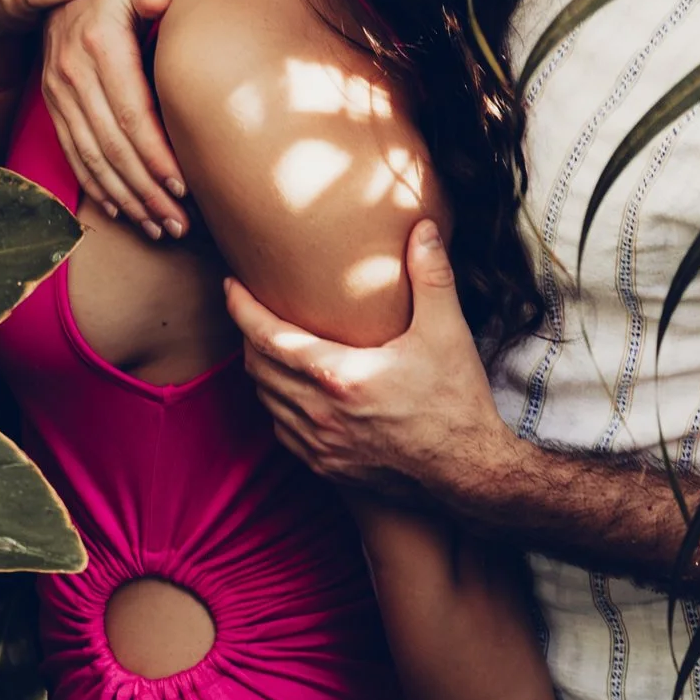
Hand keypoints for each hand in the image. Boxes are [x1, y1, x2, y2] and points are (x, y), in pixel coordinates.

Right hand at [43, 0, 182, 233]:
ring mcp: (57, 88)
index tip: (184, 188)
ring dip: (124, 199)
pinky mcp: (51, 97)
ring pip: (90, 158)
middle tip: (179, 225)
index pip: (132, 114)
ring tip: (158, 228)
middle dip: (146, 192)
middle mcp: (70, 72)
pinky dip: (94, 185)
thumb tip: (160, 0)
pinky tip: (118, 210)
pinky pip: (71, 150)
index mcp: (98, 43)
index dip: (157, 156)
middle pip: (112, 148)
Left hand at [224, 219, 518, 510]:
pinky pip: (283, 433)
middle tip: (252, 310)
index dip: (241, 307)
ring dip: (262, 372)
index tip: (231, 285)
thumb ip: (432, 275)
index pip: (267, 336)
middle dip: (248, 335)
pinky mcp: (327, 467)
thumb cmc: (456, 401)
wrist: (468, 470)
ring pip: (265, 402)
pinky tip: (293, 392)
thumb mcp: (447, 332)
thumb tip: (423, 229)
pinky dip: (278, 407)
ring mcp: (320, 445)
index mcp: (339, 376)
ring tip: (270, 347)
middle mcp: (320, 413)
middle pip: (257, 367)